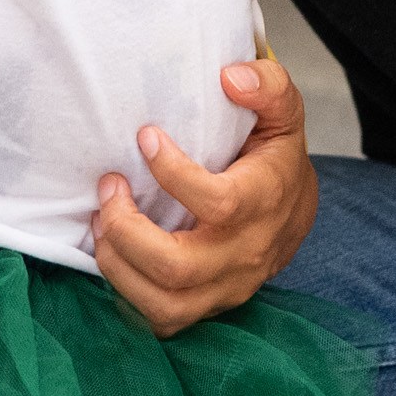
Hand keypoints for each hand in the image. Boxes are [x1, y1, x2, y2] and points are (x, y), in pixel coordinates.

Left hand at [92, 57, 318, 336]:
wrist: (293, 213)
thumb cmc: (275, 158)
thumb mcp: (283, 113)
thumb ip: (266, 85)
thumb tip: (229, 76)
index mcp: (263, 203)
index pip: (215, 203)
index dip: (172, 172)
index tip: (145, 137)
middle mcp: (244, 255)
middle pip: (177, 266)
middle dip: (126, 229)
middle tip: (109, 186)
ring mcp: (224, 288)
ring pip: (163, 303)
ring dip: (118, 264)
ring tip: (102, 221)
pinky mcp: (206, 306)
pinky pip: (160, 319)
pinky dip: (126, 292)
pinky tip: (114, 252)